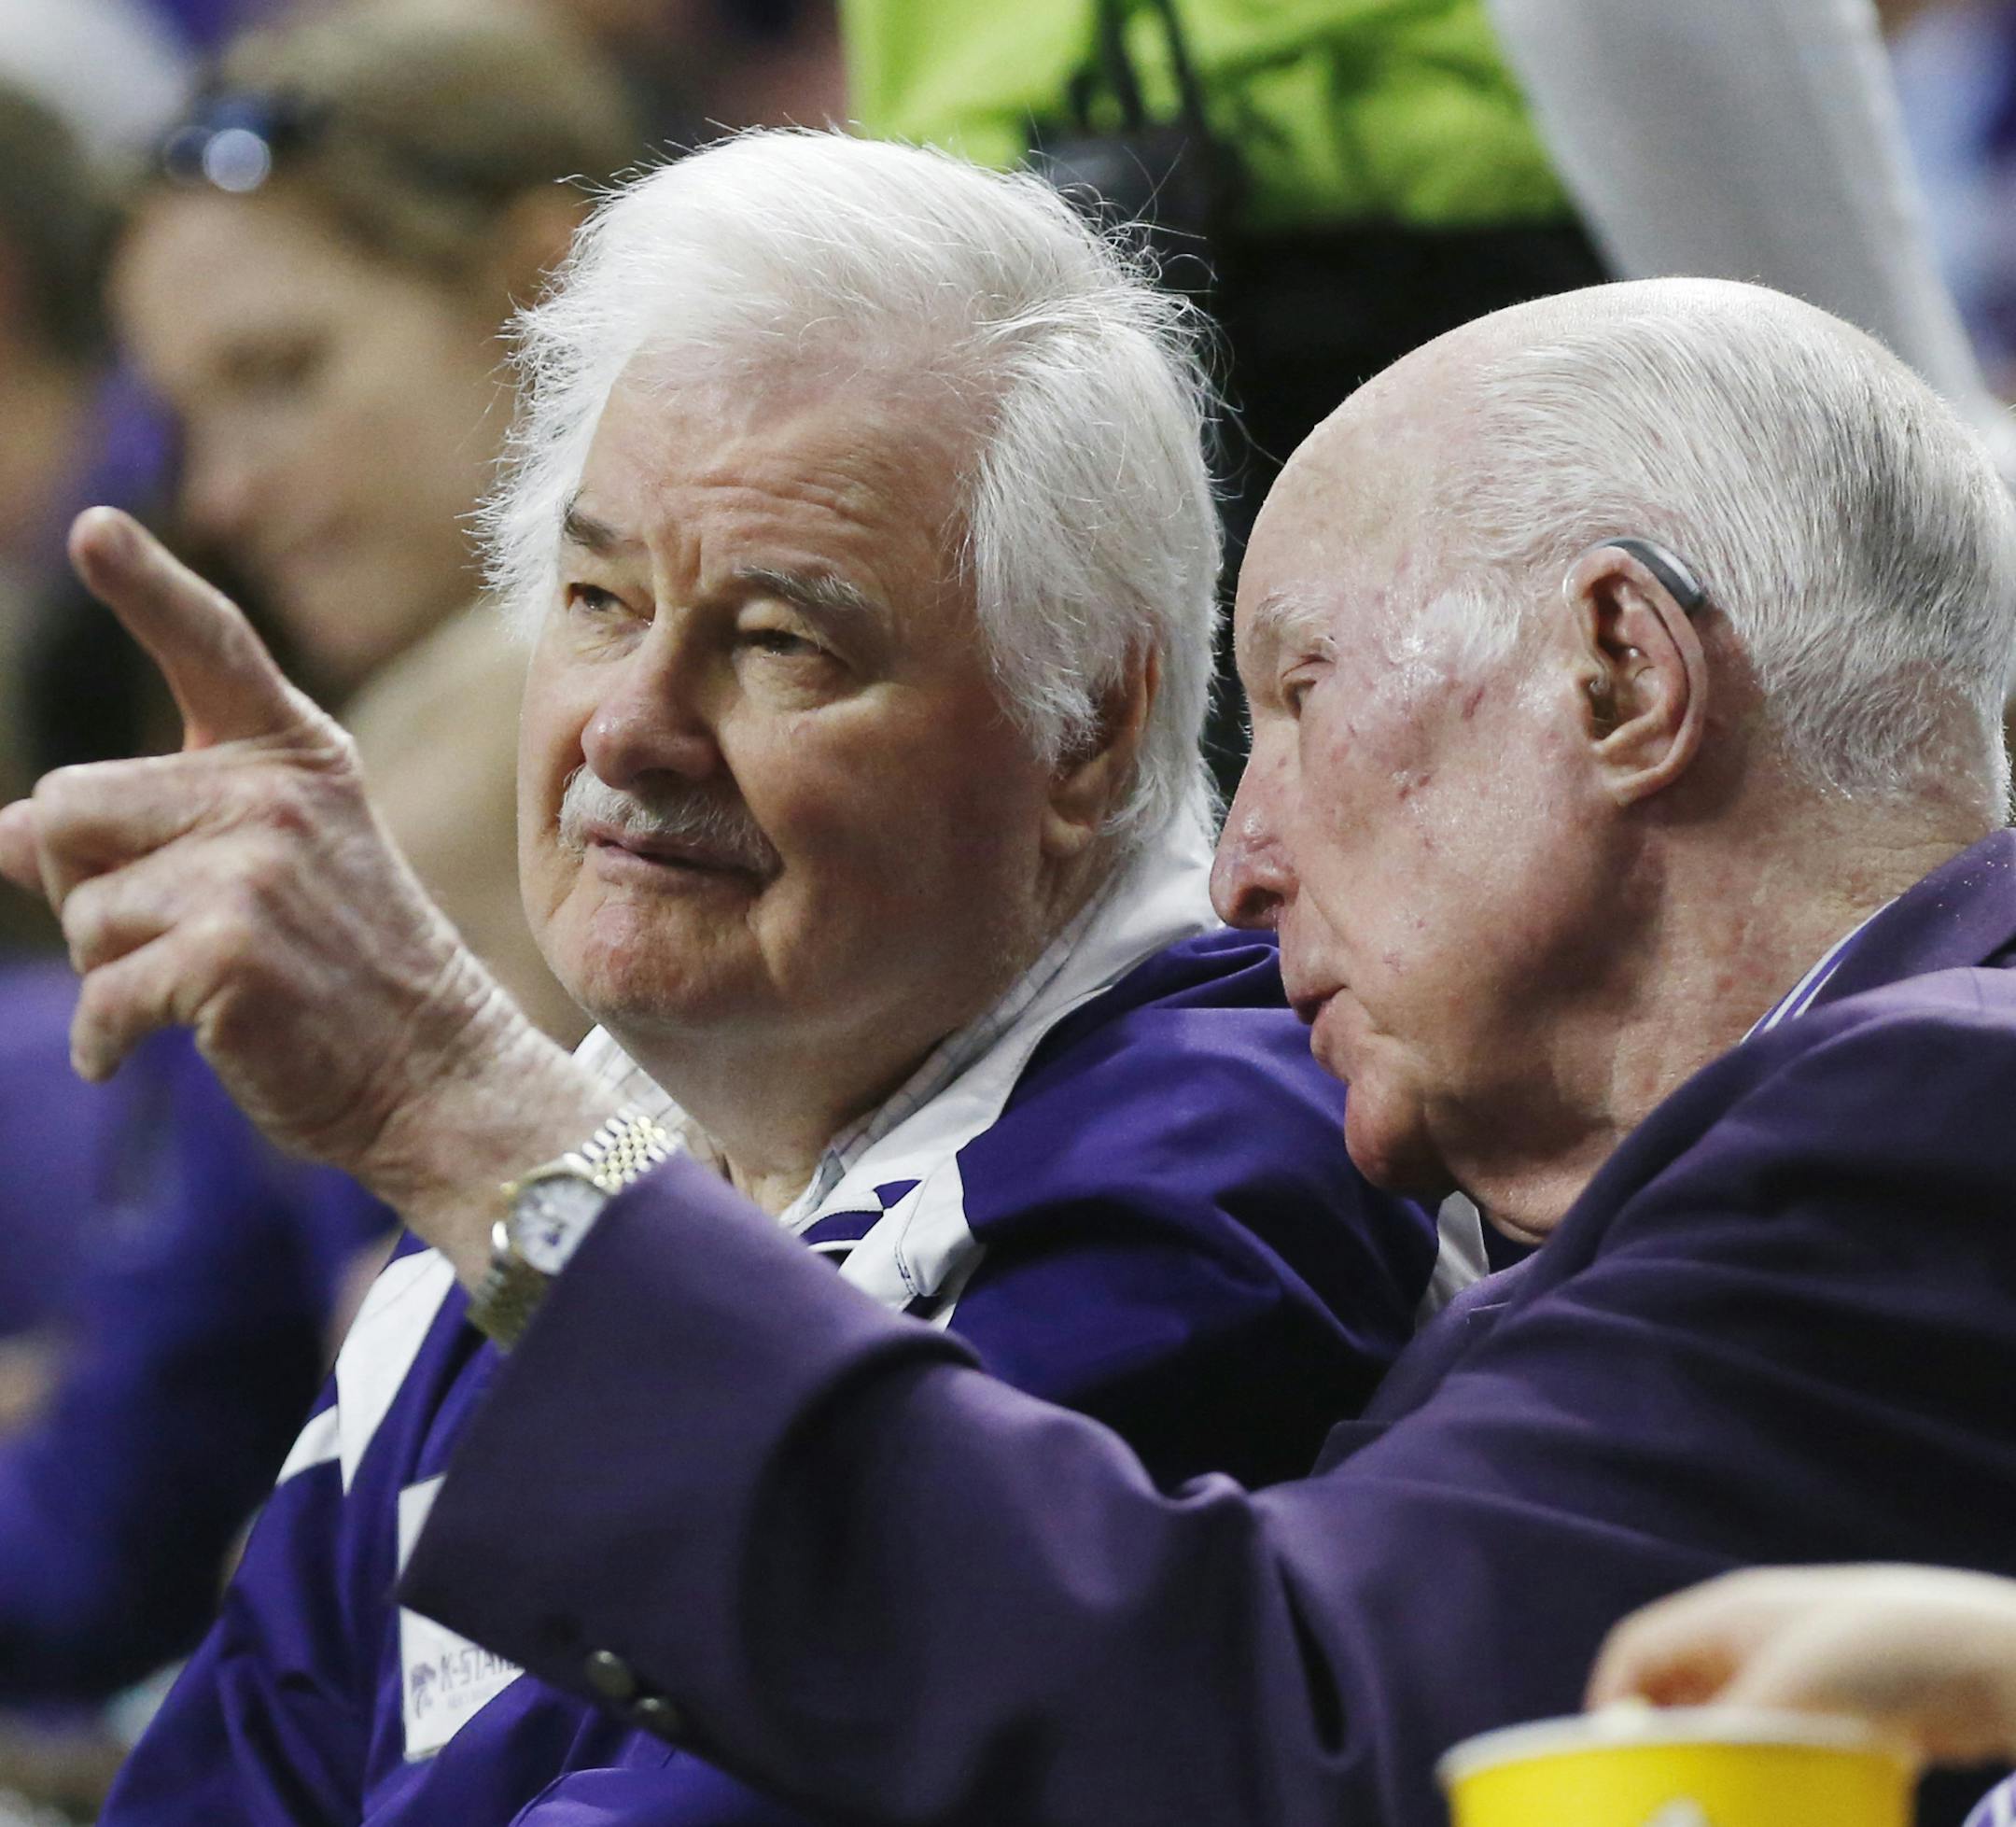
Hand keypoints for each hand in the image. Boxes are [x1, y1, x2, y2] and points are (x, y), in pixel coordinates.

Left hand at [0, 510, 617, 1279]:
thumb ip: (141, 837)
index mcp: (294, 760)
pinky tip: (144, 1050)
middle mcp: (275, 797)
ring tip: (204, 990)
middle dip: (89, 883)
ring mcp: (256, 871)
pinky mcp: (228, 952)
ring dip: (108, 967)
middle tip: (182, 934)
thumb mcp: (257, 879)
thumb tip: (4, 834)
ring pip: (78, 907)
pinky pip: (97, 993)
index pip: (211, 650)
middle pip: (69, 804)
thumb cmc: (339, 975)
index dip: (146, 586)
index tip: (93, 528)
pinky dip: (106, 1038)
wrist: (436, 1071)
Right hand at [1588, 1564, 2015, 1766]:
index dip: (1614, 1702)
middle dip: (1666, 1738)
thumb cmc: (1882, 1652)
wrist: (1988, 1654)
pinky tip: (1788, 1798)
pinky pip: (1783, 1738)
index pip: (1638, 1650)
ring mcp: (1798, 1665)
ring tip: (1724, 1800)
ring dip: (1722, 1759)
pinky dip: (1772, 1769)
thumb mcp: (1791, 1693)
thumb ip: (1726, 1733)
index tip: (1614, 1762)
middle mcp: (1752, 1635)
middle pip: (1680, 1686)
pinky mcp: (1842, 1701)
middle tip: (1666, 1789)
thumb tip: (1678, 1774)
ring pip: (1733, 1717)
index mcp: (1725, 1615)